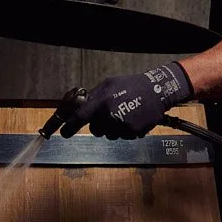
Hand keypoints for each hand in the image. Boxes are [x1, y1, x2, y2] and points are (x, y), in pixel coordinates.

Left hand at [58, 62, 192, 138]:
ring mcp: (122, 126)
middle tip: (108, 115)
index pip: (80, 118)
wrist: (157, 91)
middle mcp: (110, 115)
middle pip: (95, 130)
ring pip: (109, 135)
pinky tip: (132, 119)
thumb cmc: (131, 85)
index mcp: (101, 102)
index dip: (69, 127)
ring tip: (123, 114)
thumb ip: (94, 97)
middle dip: (98, 125)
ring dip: (112, 128)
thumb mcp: (108, 84)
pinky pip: (122, 136)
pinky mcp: (133, 133)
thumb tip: (79, 107)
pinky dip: (125, 130)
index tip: (64, 133)